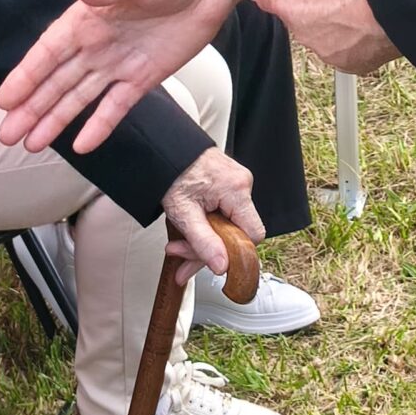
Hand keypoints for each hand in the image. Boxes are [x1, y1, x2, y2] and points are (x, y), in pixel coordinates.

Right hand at [0, 0, 239, 153]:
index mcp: (87, 18)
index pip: (48, 52)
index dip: (26, 76)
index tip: (4, 100)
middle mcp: (95, 45)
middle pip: (56, 82)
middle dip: (32, 108)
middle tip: (6, 135)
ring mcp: (118, 64)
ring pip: (79, 98)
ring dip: (55, 120)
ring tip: (31, 144)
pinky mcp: (144, 78)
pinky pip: (117, 106)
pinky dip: (100, 126)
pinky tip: (81, 147)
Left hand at [161, 144, 261, 279]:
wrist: (162, 148)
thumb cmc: (171, 173)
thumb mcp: (183, 213)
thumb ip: (203, 242)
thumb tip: (222, 266)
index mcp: (236, 190)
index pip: (254, 234)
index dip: (235, 252)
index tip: (212, 260)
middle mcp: (242, 183)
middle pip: (237, 232)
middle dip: (206, 249)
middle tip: (180, 255)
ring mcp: (236, 182)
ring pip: (228, 224)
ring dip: (203, 239)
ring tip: (176, 246)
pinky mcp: (227, 183)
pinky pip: (223, 212)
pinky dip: (206, 225)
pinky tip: (188, 232)